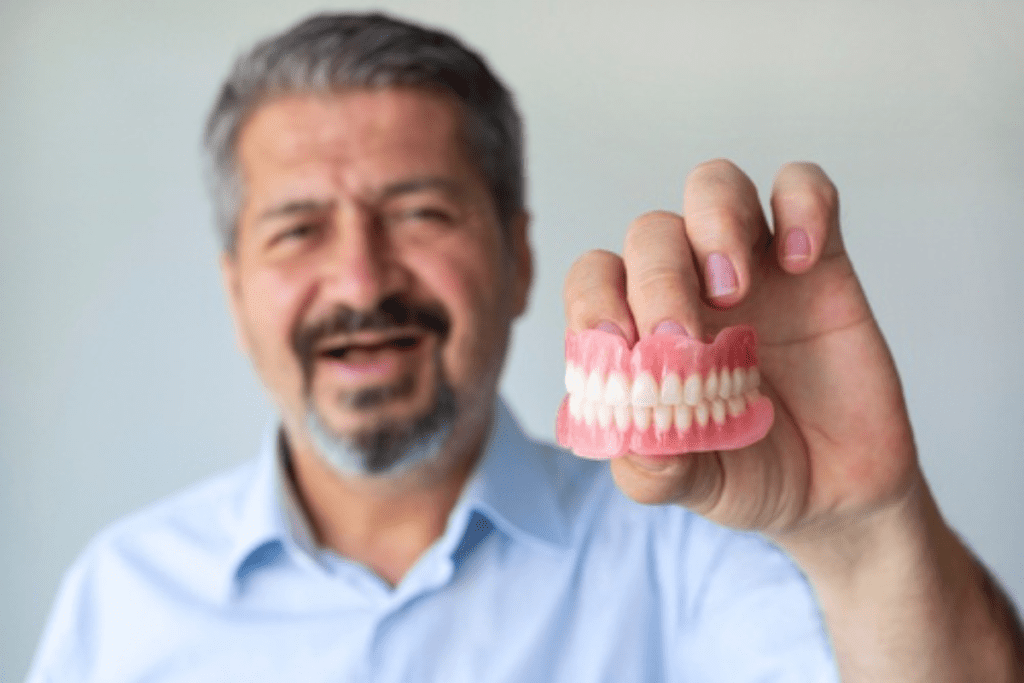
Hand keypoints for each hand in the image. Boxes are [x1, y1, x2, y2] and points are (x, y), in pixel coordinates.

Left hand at [563, 159, 919, 540]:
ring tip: (734, 289)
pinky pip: (804, 187)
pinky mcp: (817, 258)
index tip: (622, 345)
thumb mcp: (692, 485)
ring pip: (714, 186)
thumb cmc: (749, 473)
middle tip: (684, 338)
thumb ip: (653, 468)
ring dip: (715, 221)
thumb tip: (627, 437)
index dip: (595, 300)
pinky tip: (801, 261)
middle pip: (652, 233)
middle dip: (659, 279)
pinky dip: (801, 205)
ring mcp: (752, 265)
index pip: (594, 278)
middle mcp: (687, 287)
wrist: (837, 491)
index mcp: (641, 329)